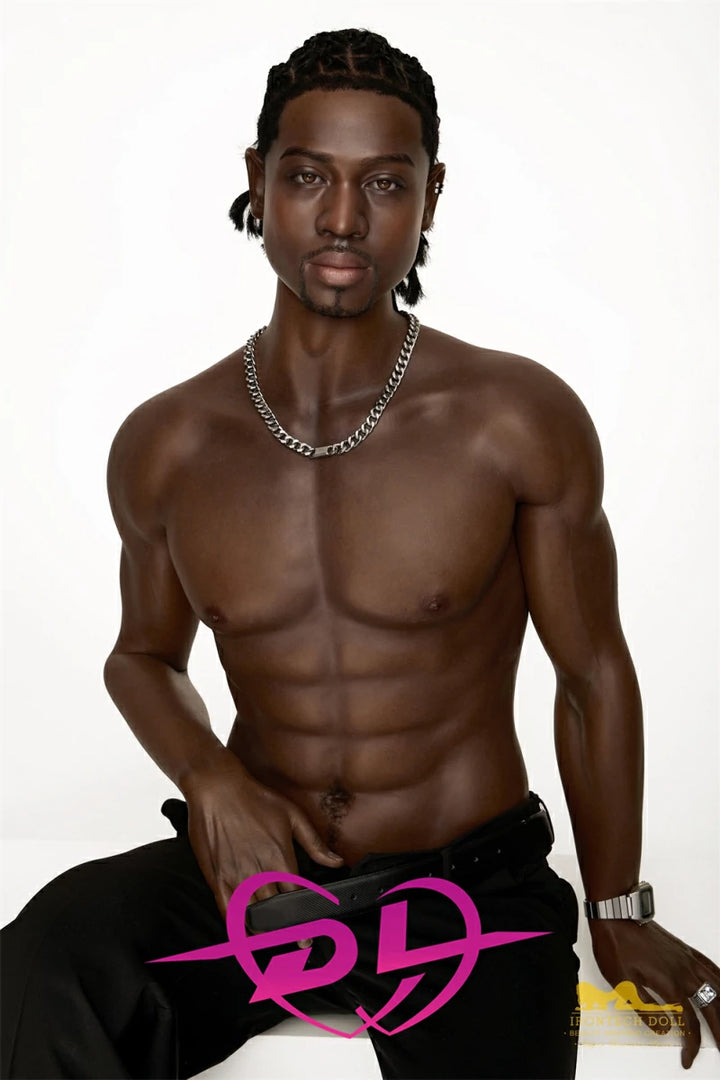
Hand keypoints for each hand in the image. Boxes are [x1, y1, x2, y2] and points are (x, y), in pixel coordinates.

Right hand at [181, 755, 343, 946]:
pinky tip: (246, 934)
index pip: (298, 898)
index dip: (307, 917)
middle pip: (277, 911)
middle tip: (298, 942)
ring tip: (275, 940)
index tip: (313, 932)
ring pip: (253, 916)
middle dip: (289, 929)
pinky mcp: (217, 878)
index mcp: (280, 858)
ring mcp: (236, 877)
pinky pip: (228, 911)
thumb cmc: (255, 799)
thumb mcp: (293, 815)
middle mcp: (259, 872)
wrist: (218, 789)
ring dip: (265, 931)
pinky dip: (237, 927)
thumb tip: (337, 862)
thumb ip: (315, 844)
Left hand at [590, 918, 719, 1068]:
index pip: (688, 1023)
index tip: (688, 1058)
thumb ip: (646, 1010)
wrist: (615, 913)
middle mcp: (683, 971)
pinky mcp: (684, 949)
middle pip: (711, 1008)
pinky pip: (711, 966)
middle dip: (719, 1032)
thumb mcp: (623, 984)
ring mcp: (686, 959)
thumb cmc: (615, 945)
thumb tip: (665, 1029)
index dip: (690, 1044)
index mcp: (669, 984)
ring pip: (716, 988)